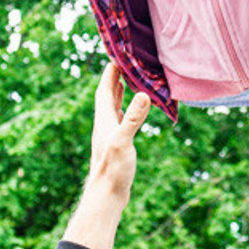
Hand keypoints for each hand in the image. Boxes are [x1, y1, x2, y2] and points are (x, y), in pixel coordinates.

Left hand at [63, 64, 150, 248]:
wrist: (106, 196)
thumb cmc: (112, 170)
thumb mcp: (124, 141)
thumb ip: (133, 118)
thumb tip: (143, 94)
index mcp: (104, 119)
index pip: (104, 88)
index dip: (110, 71)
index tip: (117, 52)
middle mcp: (104, 123)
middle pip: (108, 93)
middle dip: (115, 76)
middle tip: (125, 59)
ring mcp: (110, 133)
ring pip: (114, 105)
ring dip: (120, 90)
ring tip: (129, 77)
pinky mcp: (117, 144)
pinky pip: (122, 118)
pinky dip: (127, 108)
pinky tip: (133, 109)